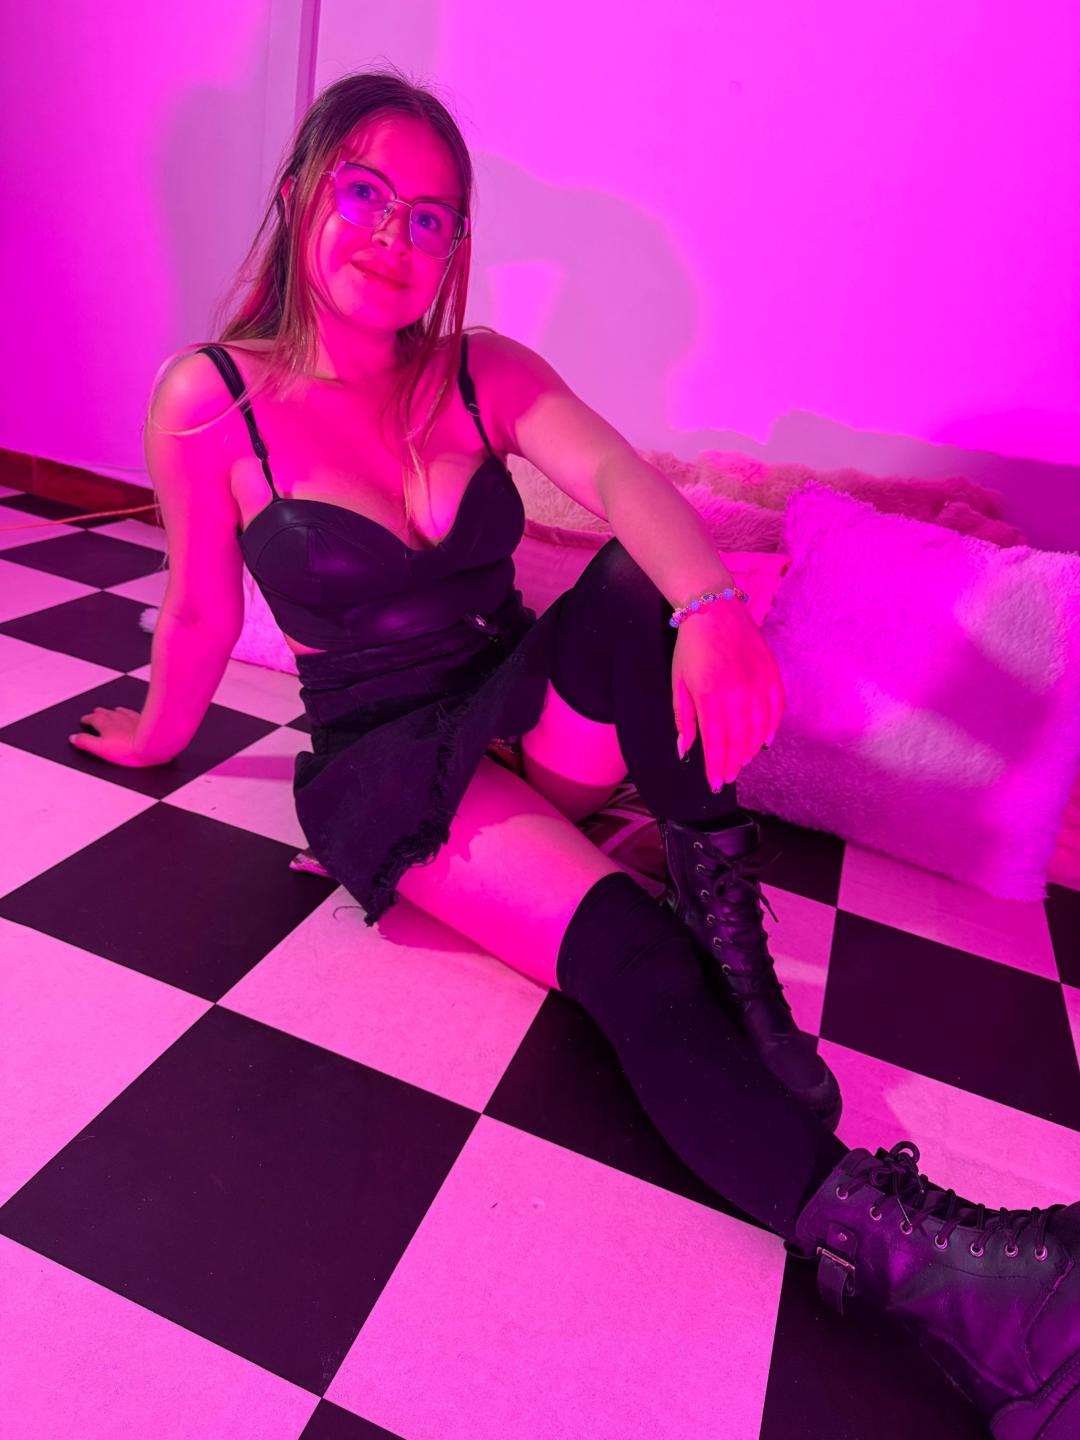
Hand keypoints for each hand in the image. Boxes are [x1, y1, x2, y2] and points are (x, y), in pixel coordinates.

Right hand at [67, 706, 168, 767]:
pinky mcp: (144, 721)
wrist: (153, 745)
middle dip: (99, 713)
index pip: (93, 719)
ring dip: (113, 711)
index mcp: (105, 724)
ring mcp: (132, 719)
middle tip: (95, 712)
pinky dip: (128, 713)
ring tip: (112, 710)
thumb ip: (86, 742)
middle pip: (106, 713)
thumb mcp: (101, 749)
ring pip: (120, 712)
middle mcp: (118, 718)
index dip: (87, 719)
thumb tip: (74, 738)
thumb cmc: (129, 749)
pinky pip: (133, 713)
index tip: (84, 720)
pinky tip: (131, 713)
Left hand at [671, 601, 783, 789]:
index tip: (716, 783)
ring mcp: (758, 684)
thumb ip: (683, 720)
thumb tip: (684, 751)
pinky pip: (776, 710)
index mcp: (710, 698)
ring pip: (759, 729)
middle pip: (739, 741)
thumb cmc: (691, 648)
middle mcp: (738, 695)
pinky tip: (765, 741)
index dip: (717, 767)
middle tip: (729, 775)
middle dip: (733, 762)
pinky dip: (771, 728)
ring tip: (743, 761)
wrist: (714, 610)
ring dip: (751, 749)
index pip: (716, 744)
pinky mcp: (772, 675)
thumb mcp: (678, 684)